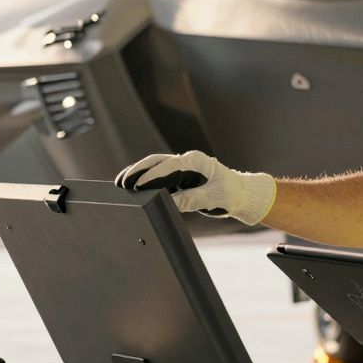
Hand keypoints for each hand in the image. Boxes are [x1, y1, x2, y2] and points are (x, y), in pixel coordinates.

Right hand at [115, 150, 275, 224]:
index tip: (138, 185)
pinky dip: (146, 182)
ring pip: (155, 169)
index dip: (152, 175)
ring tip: (121, 185)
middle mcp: (186, 162)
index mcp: (196, 161)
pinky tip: (133, 189)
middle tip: (121, 183)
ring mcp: (182, 169)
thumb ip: (192, 199)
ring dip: (138, 175)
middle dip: (138, 171)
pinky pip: (160, 178)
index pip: (169, 166)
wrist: (242, 195)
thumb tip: (170, 202)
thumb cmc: (232, 193)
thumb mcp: (213, 197)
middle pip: (156, 162)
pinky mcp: (180, 179)